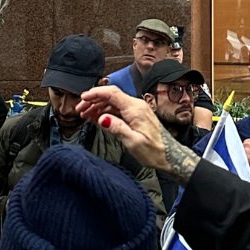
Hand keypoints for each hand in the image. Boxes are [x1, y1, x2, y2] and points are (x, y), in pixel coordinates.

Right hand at [78, 85, 198, 184]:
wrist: (170, 156)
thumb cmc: (154, 151)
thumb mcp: (133, 142)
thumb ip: (117, 128)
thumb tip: (102, 118)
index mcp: (135, 109)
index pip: (112, 93)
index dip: (96, 93)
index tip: (83, 97)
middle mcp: (136, 106)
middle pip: (111, 96)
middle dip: (94, 100)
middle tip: (80, 109)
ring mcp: (137, 110)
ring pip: (113, 102)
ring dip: (98, 106)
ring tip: (85, 114)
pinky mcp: (137, 116)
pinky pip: (118, 109)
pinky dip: (106, 112)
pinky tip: (98, 118)